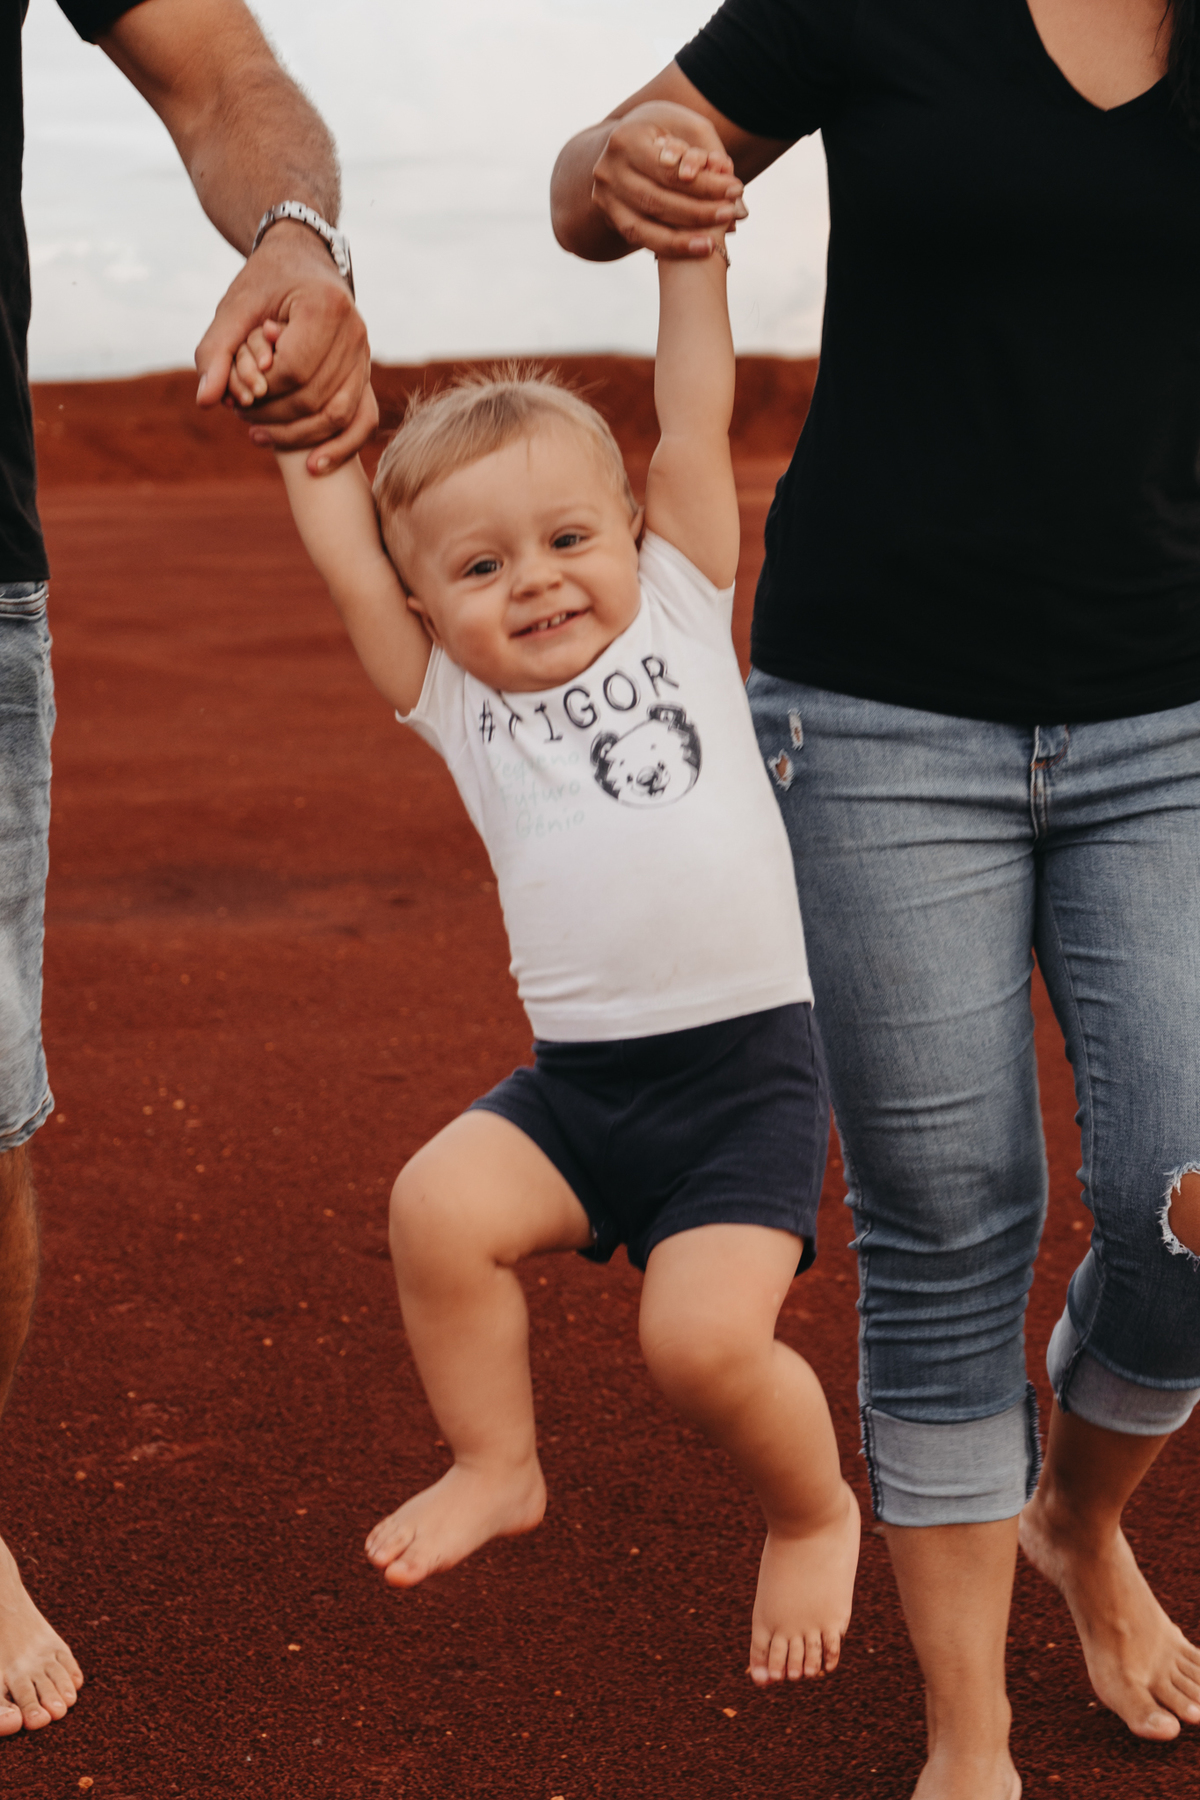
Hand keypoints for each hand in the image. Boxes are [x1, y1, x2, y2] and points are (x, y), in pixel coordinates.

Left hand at [195, 222, 377, 473]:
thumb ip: (215, 350)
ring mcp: (365, 356)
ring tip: (257, 434)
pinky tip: (312, 466)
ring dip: (296, 435)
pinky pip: (362, 420)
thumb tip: (206, 401)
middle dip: (273, 414)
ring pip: (338, 415)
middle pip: (314, 397)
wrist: (303, 261)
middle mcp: (355, 333)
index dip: (261, 391)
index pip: (293, 370)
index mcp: (325, 307)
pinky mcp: (366, 374)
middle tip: (239, 413)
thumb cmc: (265, 282)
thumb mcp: (234, 307)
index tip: (234, 392)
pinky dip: (340, 448)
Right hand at [592, 103, 748, 258]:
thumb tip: (730, 183)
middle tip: (730, 213)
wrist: (628, 146)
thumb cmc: (666, 133)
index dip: (703, 183)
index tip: (735, 189)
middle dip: (697, 211)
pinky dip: (670, 247)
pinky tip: (697, 248)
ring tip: (714, 241)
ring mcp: (604, 196)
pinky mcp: (609, 216)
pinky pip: (639, 238)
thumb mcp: (687, 128)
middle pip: (656, 199)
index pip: (669, 170)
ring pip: (645, 225)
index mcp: (626, 139)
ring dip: (683, 236)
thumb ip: (708, 153)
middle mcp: (608, 169)